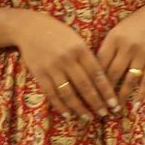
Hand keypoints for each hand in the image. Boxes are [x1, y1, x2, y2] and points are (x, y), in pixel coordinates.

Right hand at [4, 10, 119, 119]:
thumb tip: (102, 80)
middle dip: (96, 103)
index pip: (97, 74)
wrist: (29, 27)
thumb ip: (87, 57)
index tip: (114, 104)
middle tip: (104, 114)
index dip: (106, 91)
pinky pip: (52, 94)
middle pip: (85, 86)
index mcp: (80, 49)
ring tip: (88, 117)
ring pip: (68, 93)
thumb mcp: (76, 39)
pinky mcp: (39, 74)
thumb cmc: (57, 33)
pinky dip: (60, 106)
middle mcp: (67, 58)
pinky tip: (68, 114)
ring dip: (79, 108)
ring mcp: (52, 67)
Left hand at [96, 2, 144, 107]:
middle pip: (113, 74)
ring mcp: (143, 54)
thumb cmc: (131, 27)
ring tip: (115, 110)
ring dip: (121, 97)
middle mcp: (128, 46)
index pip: (100, 63)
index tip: (88, 94)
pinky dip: (141, 95)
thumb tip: (91, 74)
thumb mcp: (115, 32)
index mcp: (114, 38)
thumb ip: (105, 50)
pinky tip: (134, 107)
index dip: (93, 80)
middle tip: (99, 107)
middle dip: (105, 93)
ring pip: (129, 80)